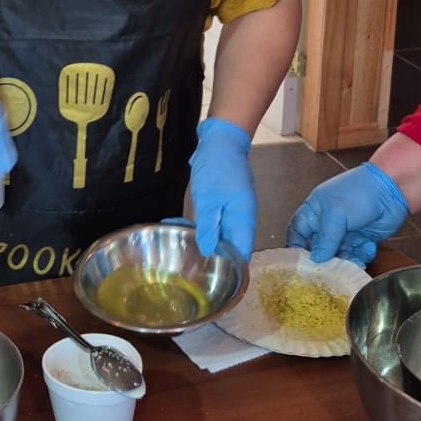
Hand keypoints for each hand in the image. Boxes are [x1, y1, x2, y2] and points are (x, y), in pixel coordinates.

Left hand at [188, 117, 256, 260]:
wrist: (221, 139)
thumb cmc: (218, 168)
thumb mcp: (209, 200)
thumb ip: (209, 227)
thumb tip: (208, 251)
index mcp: (243, 221)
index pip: (242, 254)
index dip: (232, 270)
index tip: (214, 281)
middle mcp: (240, 219)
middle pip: (230, 247)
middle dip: (212, 258)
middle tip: (188, 267)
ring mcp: (231, 210)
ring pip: (218, 234)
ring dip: (201, 241)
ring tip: (177, 247)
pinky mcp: (220, 202)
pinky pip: (211, 221)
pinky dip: (197, 226)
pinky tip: (177, 227)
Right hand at [286, 162, 408, 264]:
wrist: (392, 189)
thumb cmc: (359, 192)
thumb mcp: (336, 214)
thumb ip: (325, 238)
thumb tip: (316, 259)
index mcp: (315, 211)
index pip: (298, 232)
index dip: (297, 247)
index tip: (300, 264)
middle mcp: (328, 223)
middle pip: (319, 248)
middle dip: (324, 260)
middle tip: (329, 270)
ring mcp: (346, 232)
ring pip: (339, 255)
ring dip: (346, 260)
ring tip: (354, 261)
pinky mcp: (363, 238)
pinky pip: (357, 254)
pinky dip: (362, 255)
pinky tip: (368, 248)